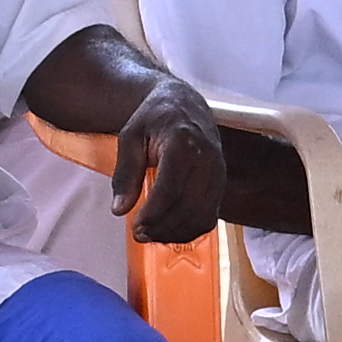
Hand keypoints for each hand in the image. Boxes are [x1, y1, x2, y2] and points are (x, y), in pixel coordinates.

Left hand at [106, 77, 229, 246]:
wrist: (185, 106)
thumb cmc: (154, 120)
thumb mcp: (130, 137)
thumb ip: (125, 173)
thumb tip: (119, 209)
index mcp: (183, 143)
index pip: (171, 188)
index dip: (154, 212)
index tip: (135, 226)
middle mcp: (207, 160)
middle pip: (188, 206)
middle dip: (162, 226)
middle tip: (139, 234)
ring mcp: (218, 174)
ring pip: (201, 216)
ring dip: (175, 232)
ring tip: (151, 235)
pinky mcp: (221, 185)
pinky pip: (209, 216)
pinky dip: (189, 230)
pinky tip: (169, 230)